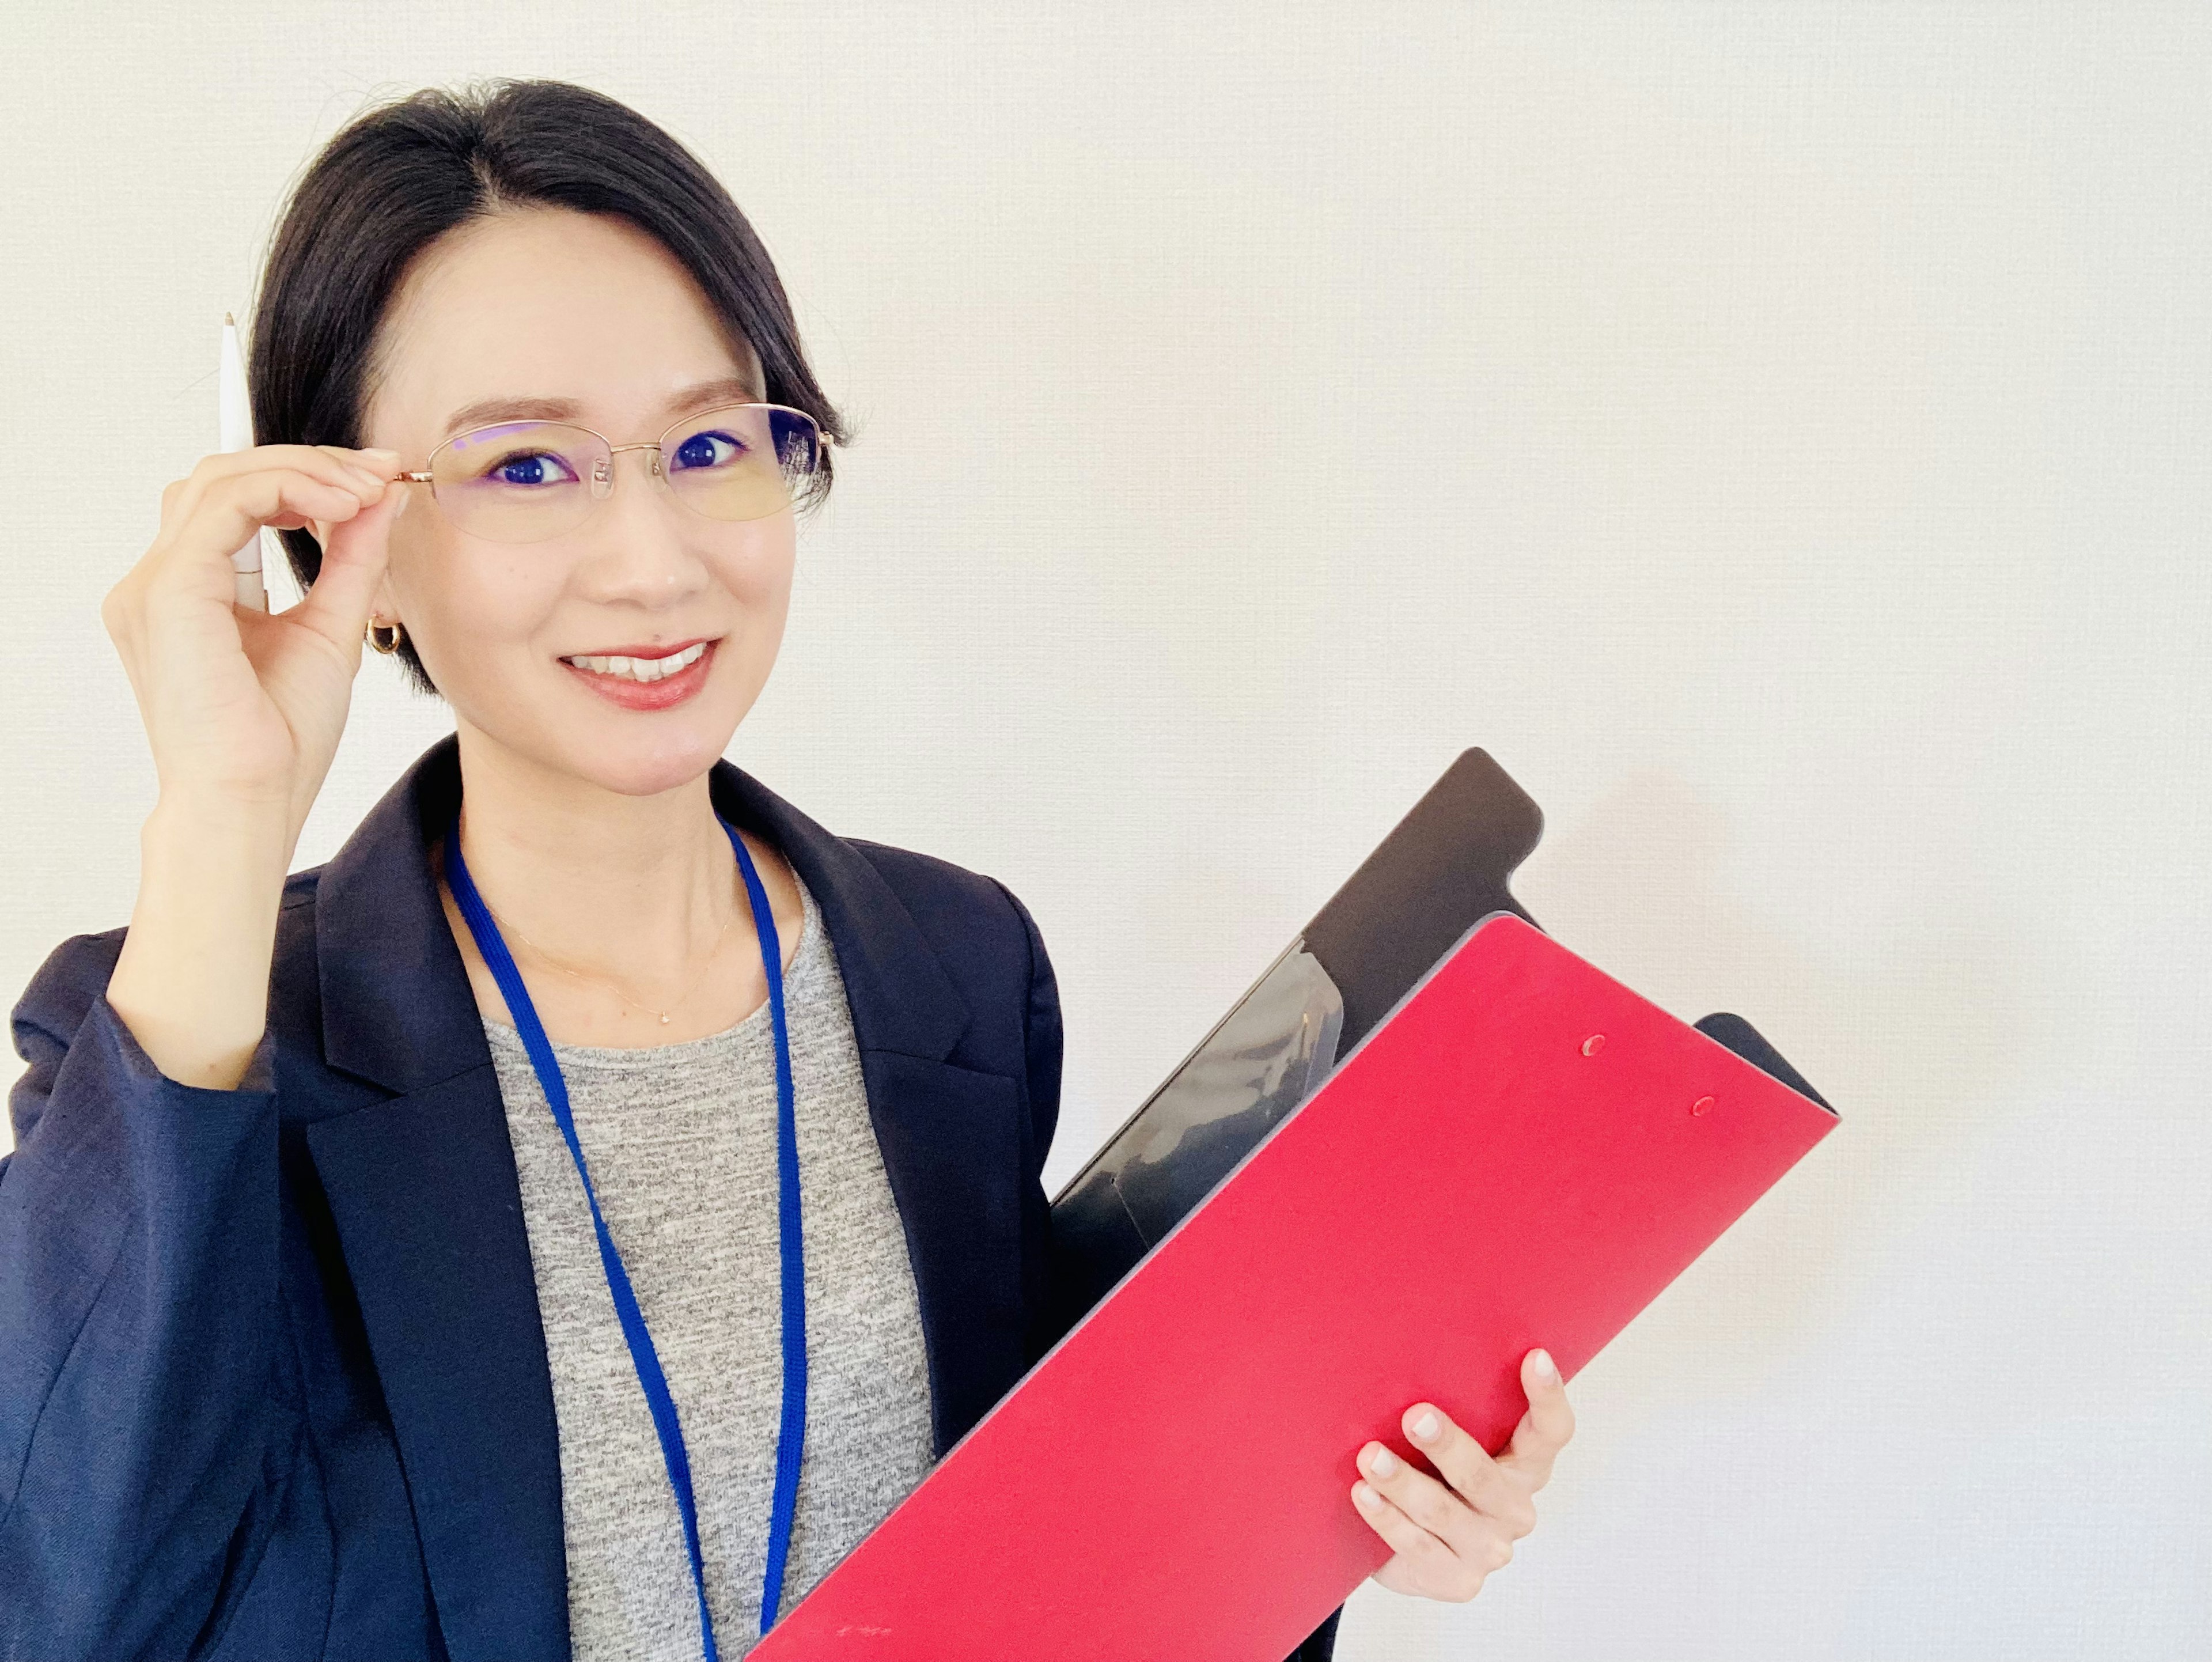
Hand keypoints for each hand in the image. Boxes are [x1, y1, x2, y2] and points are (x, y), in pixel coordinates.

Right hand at [101, 442, 403, 847]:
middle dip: (309, 463)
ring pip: (220, 478)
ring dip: (303, 470)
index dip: (306, 477)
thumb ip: (351, 561)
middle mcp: (157, 582)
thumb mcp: (331, 628)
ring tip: (369, 489)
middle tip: (380, 472)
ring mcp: (153, 585)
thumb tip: (381, 499)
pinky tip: (343, 505)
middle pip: (224, 476)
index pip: (235, 500)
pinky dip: (287, 490)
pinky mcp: (167, 592)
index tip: (377, 480)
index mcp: (188, 593)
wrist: (249, 801)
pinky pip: (225, 505)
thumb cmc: (280, 742)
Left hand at [1349, 1347, 1575, 1601]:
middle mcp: (1514, 1510)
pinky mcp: (1457, 1581)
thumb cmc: (1430, 1472)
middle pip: (1484, 1477)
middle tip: (1415, 1416)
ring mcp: (1488, 1550)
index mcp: (1526, 1466)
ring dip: (1402, 1482)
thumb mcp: (1449, 1441)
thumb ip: (1456, 1409)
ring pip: (1443, 1512)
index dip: (1548, 1397)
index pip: (1551, 1432)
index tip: (1535, 1357)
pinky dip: (1387, 1518)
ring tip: (1370, 1457)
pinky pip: (1417, 1546)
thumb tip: (1413, 1347)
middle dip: (1448, 1446)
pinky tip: (1364, 1494)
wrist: (1405, 1546)